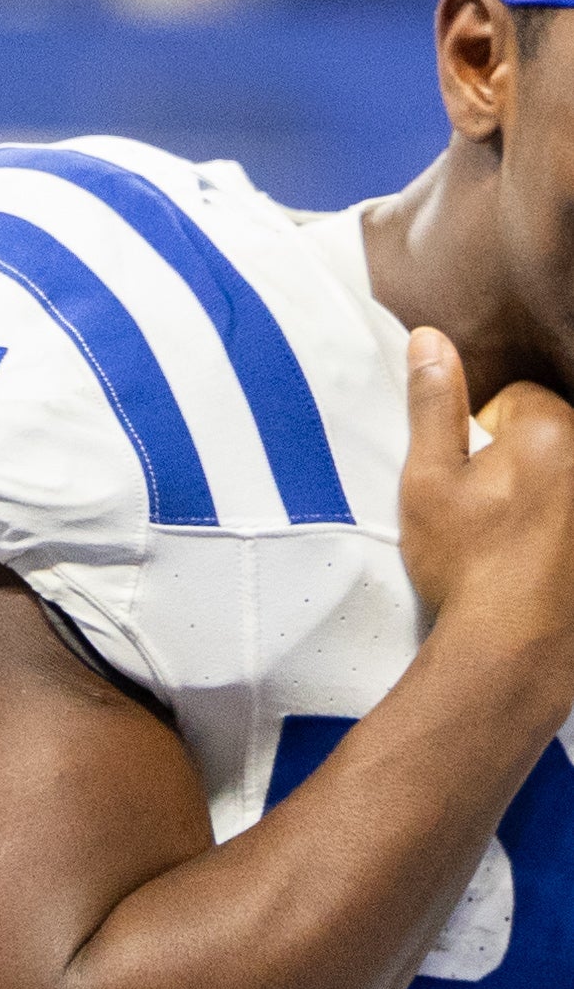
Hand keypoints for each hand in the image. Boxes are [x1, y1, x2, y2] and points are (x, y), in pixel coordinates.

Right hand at [397, 328, 573, 657]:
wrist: (516, 650)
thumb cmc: (467, 563)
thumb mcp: (428, 480)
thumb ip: (433, 404)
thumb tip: (431, 339)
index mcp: (551, 431)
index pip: (516, 400)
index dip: (482, 436)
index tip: (469, 481)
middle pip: (552, 437)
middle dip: (522, 463)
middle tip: (490, 514)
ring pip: (566, 478)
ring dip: (547, 498)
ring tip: (519, 543)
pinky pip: (572, 518)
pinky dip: (561, 531)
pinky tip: (545, 562)